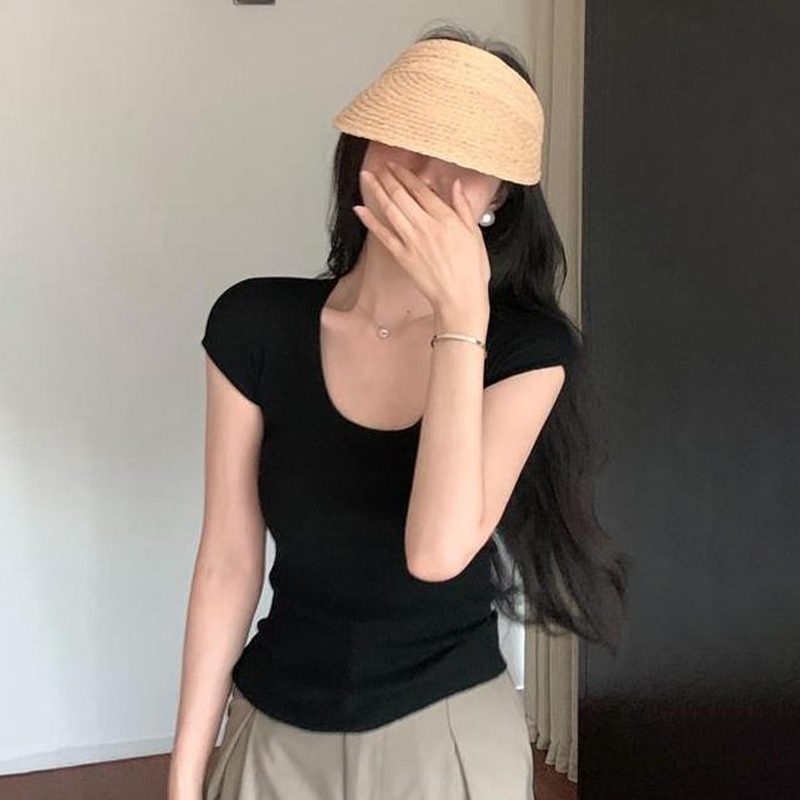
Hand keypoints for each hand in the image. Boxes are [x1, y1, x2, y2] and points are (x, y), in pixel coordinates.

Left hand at [353, 160, 490, 327]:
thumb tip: (456, 185)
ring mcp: (411, 241)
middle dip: (388, 178)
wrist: (460, 298)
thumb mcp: (474, 234)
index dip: (406, 175)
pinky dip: (370, 220)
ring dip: (376, 191)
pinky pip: (382, 234)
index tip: (396, 166)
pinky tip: (360, 208)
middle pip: (401, 195)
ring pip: (390, 209)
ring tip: (367, 178)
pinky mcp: (402, 256)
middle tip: (379, 167)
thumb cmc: (471, 270)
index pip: (421, 189)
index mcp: (445, 218)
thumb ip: (463, 207)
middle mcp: (426, 226)